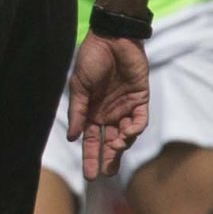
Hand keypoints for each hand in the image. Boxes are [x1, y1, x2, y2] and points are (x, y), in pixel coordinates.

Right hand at [67, 32, 149, 182]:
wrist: (112, 38)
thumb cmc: (91, 58)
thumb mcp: (79, 86)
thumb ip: (77, 111)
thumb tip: (72, 137)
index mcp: (91, 111)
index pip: (90, 140)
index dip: (90, 157)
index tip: (88, 175)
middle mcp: (108, 113)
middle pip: (108, 143)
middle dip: (107, 159)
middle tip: (104, 174)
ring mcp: (125, 108)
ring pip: (125, 135)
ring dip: (120, 145)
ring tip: (114, 148)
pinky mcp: (140, 100)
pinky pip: (139, 120)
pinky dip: (134, 129)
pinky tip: (126, 134)